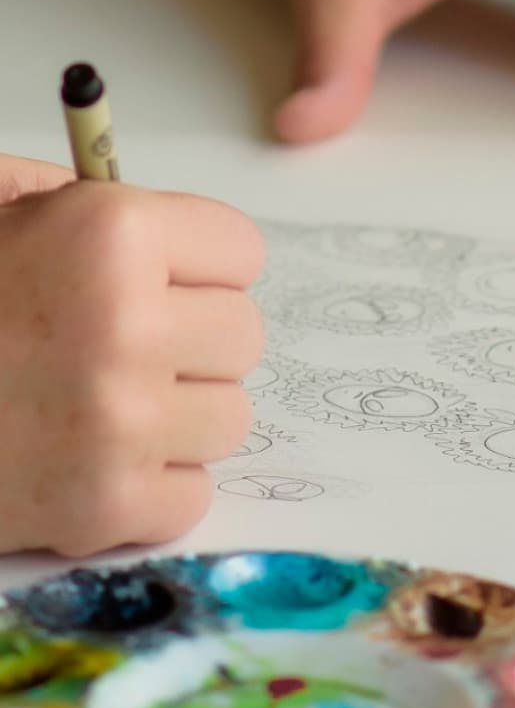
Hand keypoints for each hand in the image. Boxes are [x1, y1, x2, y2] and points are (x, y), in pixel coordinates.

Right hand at [0, 154, 263, 556]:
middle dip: (189, 339)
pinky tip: (85, 459)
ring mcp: (120, 426)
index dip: (199, 265)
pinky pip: (191, 493)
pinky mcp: (104, 508)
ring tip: (95, 403)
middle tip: (116, 346)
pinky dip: (148, 486)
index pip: (241, 250)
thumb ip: (79, 199)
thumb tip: (169, 224)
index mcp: (109, 234)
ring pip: (229, 417)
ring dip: (175, 415)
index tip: (161, 278)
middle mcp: (128, 327)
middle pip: (243, 335)